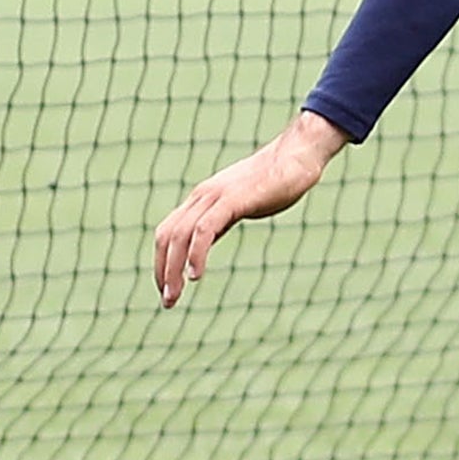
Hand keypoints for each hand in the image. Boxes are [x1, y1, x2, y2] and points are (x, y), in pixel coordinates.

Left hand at [153, 110, 351, 307]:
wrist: (296, 157)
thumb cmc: (274, 182)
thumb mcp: (239, 205)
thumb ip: (220, 219)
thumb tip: (207, 238)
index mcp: (202, 198)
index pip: (168, 231)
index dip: (162, 261)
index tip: (168, 287)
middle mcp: (202, 196)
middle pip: (167, 235)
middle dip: (162, 270)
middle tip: (168, 302)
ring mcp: (215, 196)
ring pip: (180, 234)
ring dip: (173, 268)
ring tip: (175, 295)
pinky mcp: (232, 199)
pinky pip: (205, 229)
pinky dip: (195, 253)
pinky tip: (196, 275)